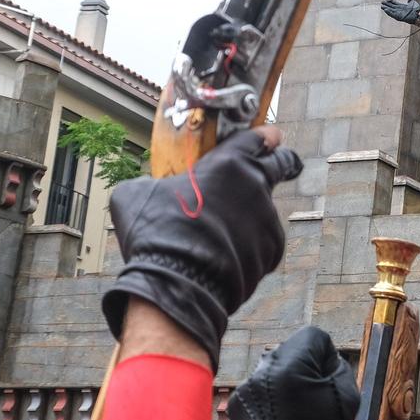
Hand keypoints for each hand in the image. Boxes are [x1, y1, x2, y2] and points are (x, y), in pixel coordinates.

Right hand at [101, 129, 302, 369]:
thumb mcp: (136, 193)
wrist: (177, 282)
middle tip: (276, 166)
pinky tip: (224, 259)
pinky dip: (249, 248)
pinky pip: (263, 244)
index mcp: (229, 162)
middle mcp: (256, 186)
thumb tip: (150, 187)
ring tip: (219, 236)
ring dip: (250, 217)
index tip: (270, 138)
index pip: (260, 137)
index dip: (266, 137)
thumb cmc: (155, 232)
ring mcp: (267, 220)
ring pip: (265, 211)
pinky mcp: (272, 252)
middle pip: (282, 164)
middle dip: (282, 162)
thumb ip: (154, 182)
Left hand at [220, 326, 361, 419]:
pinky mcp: (237, 404)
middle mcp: (264, 368)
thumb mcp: (347, 396)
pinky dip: (268, 399)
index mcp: (292, 362)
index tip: (328, 378)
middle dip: (303, 367)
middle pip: (290, 351)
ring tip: (293, 412)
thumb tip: (325, 360)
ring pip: (272, 370)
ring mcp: (247, 386)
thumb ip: (338, 367)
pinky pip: (258, 389)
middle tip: (312, 396)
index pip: (314, 336)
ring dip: (284, 382)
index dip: (326, 356)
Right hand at [381, 0, 419, 26]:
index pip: (395, 3)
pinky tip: (386, 10)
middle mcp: (399, 10)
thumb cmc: (417, 10)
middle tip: (382, 2)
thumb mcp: (413, 3)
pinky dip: (389, 12)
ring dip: (387, 9)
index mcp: (402, 6)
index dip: (391, 1)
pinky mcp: (399, 17)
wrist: (419, 14)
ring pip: (391, 11)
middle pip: (392, 7)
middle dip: (387, 5)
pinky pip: (393, 14)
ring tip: (382, 6)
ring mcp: (399, 14)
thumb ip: (410, 0)